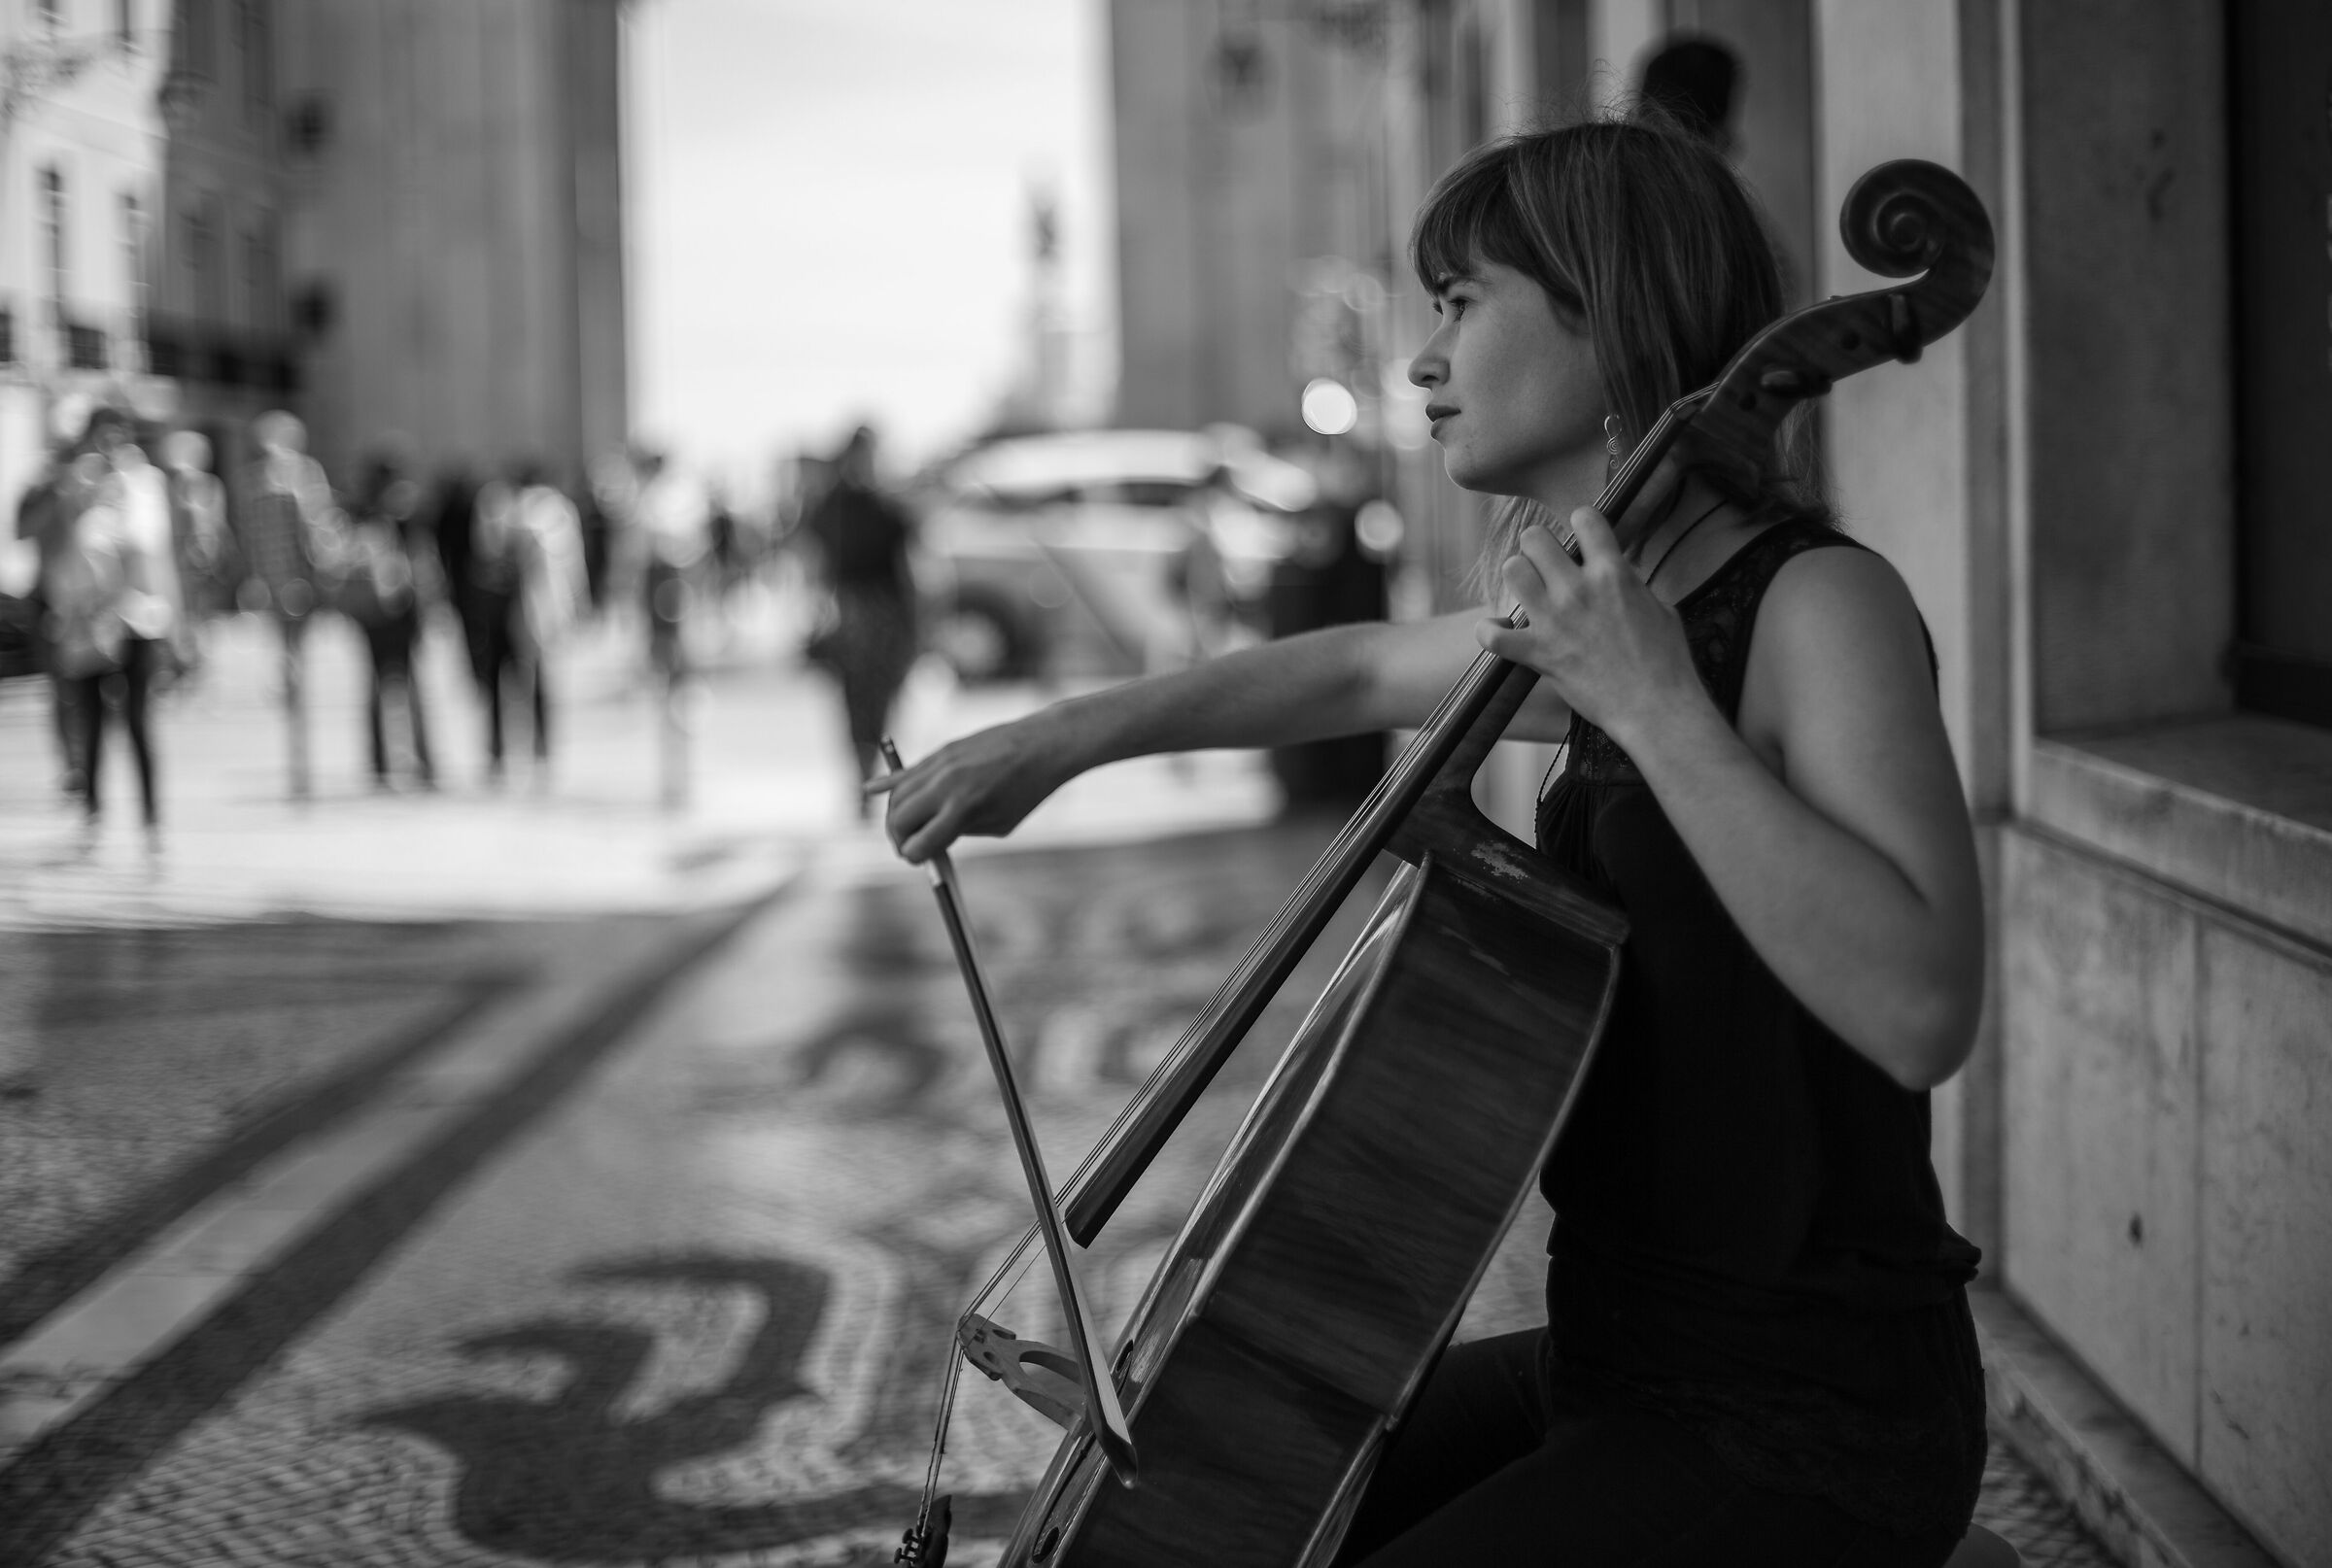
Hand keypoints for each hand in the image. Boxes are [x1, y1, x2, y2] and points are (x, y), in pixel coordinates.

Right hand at [863, 712, 1077, 862]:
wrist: (1042, 744)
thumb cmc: (1026, 790)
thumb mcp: (998, 823)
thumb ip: (961, 830)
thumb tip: (930, 836)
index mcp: (961, 809)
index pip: (919, 844)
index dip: (915, 857)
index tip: (917, 860)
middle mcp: (944, 786)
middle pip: (899, 820)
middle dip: (899, 839)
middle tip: (908, 848)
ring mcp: (939, 765)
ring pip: (897, 796)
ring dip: (894, 816)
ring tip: (903, 829)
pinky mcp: (941, 751)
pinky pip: (905, 771)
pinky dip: (886, 783)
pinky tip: (870, 790)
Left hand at [1475, 505, 1704, 749]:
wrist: (1656, 708)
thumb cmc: (1665, 660)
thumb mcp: (1658, 605)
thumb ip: (1628, 582)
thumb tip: (1614, 571)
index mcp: (1613, 573)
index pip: (1584, 517)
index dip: (1581, 522)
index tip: (1582, 537)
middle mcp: (1578, 590)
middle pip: (1534, 538)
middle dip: (1539, 547)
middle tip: (1548, 564)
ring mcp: (1554, 621)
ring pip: (1512, 570)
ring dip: (1518, 577)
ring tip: (1530, 590)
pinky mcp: (1537, 654)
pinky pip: (1492, 636)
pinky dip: (1488, 631)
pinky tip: (1498, 629)